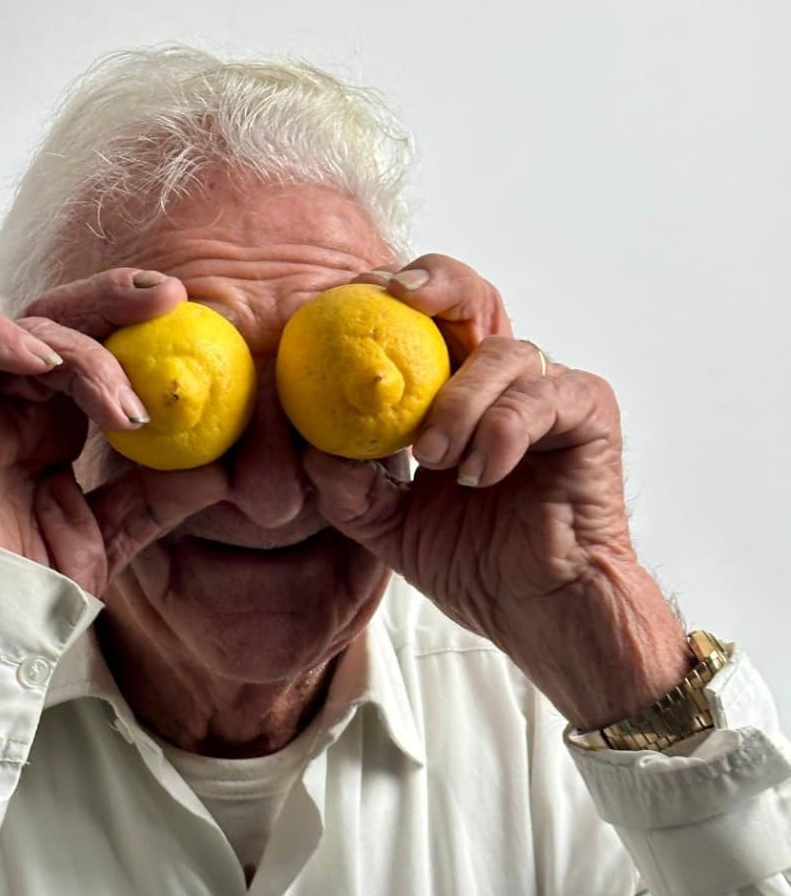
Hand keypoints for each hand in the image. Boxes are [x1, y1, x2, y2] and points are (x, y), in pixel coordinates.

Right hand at [0, 269, 228, 596]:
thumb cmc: (37, 587)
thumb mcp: (118, 532)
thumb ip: (161, 494)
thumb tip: (225, 466)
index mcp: (49, 423)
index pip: (87, 344)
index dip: (128, 317)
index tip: (183, 306)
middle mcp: (11, 406)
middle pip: (56, 319)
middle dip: (112, 300)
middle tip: (168, 298)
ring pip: (20, 331)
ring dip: (78, 351)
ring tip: (122, 407)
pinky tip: (46, 361)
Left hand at [302, 255, 689, 726]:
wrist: (534, 610)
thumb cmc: (470, 562)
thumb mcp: (387, 524)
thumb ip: (348, 485)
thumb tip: (307, 446)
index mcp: (453, 390)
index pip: (421, 321)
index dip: (386, 296)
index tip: (346, 298)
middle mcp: (501, 379)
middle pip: (473, 297)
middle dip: (435, 285)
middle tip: (397, 300)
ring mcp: (548, 391)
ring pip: (503, 353)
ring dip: (458, 403)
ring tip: (435, 459)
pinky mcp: (587, 412)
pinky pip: (541, 399)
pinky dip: (503, 430)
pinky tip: (481, 473)